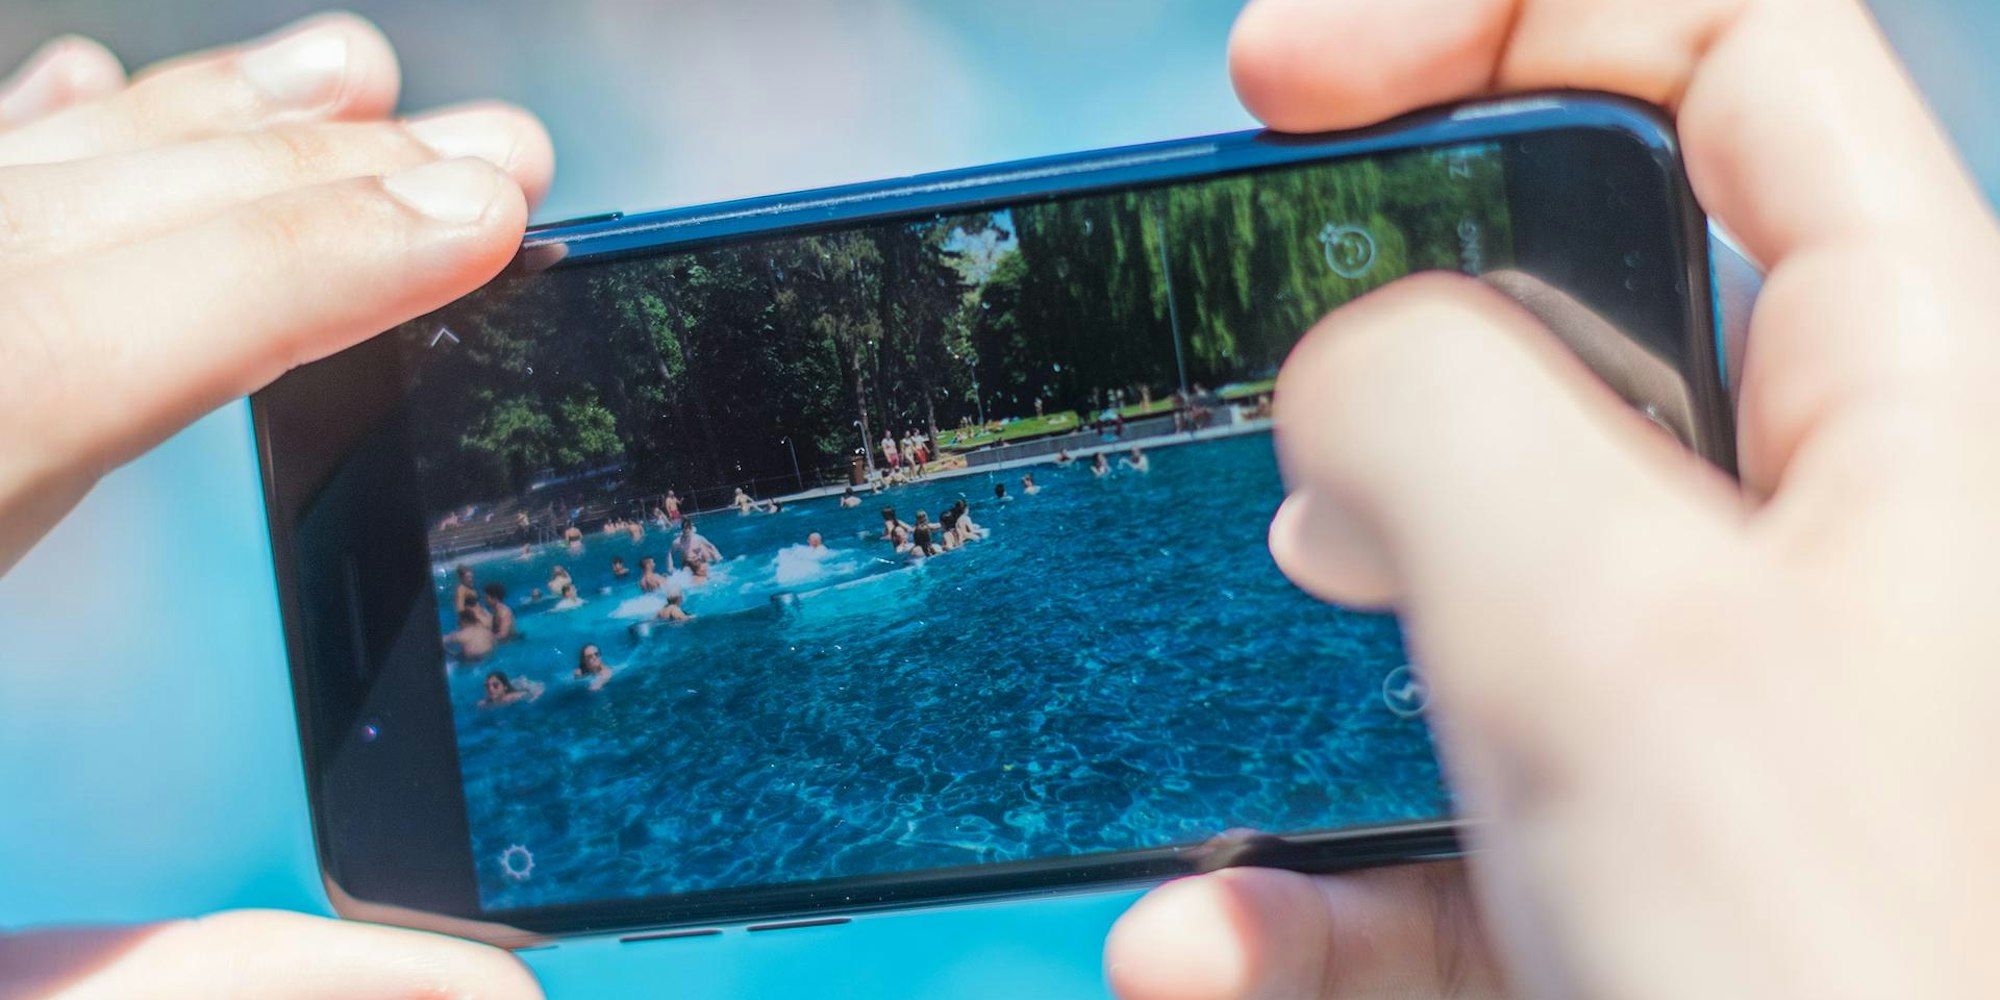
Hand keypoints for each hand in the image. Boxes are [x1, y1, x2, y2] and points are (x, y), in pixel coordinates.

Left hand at [0, 15, 550, 996]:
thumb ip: (204, 989)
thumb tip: (499, 997)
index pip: (43, 358)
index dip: (284, 269)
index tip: (476, 220)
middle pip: (20, 248)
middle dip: (275, 180)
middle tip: (483, 152)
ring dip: (167, 139)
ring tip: (349, 87)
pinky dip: (8, 157)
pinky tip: (92, 100)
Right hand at [1108, 0, 1999, 996]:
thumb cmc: (1865, 981)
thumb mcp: (1607, 637)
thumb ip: (1430, 410)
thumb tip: (1344, 380)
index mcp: (1916, 387)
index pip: (1727, 52)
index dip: (1494, 13)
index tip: (1282, 81)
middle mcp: (1844, 532)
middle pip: (1583, 330)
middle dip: (1382, 386)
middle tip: (1257, 432)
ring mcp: (1752, 718)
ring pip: (1492, 612)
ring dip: (1319, 702)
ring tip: (1224, 828)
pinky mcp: (1668, 878)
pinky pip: (1466, 838)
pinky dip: (1325, 899)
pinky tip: (1220, 957)